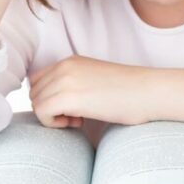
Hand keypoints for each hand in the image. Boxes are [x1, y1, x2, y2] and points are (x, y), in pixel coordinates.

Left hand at [27, 55, 154, 128]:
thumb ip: (73, 84)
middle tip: (75, 116)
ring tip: (78, 119)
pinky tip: (78, 122)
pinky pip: (42, 113)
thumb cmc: (129, 92)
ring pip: (36, 103)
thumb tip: (53, 105)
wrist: (149, 92)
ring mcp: (65, 80)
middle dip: (50, 108)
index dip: (49, 97)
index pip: (37, 80)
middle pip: (34, 93)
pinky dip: (54, 123)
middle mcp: (64, 66)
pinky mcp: (68, 97)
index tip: (71, 107)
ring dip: (53, 116)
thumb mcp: (95, 80)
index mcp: (70, 61)